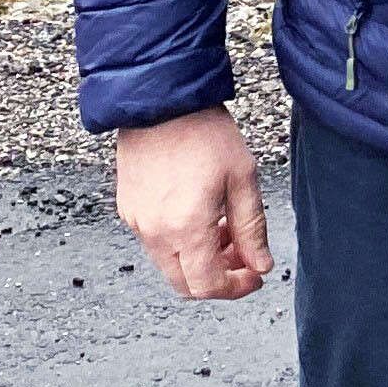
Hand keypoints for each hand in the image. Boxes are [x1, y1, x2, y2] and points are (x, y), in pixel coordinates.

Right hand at [115, 108, 273, 299]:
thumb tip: (260, 265)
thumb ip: (251, 228)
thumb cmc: (204, 131)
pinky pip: (154, 242)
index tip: (254, 276)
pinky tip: (200, 214)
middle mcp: (154, 232)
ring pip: (169, 264)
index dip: (235, 289)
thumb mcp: (242, 178)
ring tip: (224, 227)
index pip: (207, 286)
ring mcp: (136, 221)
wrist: (160, 98)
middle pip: (185, 283)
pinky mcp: (127, 208)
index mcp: (185, 227)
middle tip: (241, 255)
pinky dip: (180, 242)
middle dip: (217, 277)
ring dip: (199, 259)